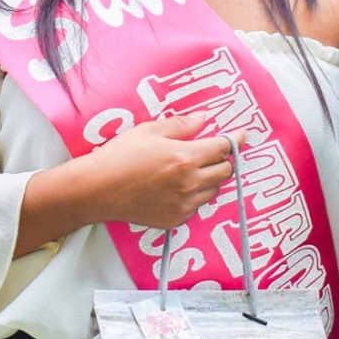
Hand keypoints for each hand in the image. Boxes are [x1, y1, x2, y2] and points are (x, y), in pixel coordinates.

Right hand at [74, 116, 236, 230]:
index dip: (235, 140)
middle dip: (224, 159)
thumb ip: (181, 125)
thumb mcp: (149, 131)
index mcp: (186, 157)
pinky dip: (195, 195)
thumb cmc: (119, 156)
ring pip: (213, 190)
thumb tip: (203, 119)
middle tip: (214, 152)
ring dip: (210, 178)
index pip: (223, 148)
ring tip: (193, 170)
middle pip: (225, 171)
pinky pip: (197, 206)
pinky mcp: (175, 219)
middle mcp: (189, 183)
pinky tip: (178, 187)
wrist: (97, 190)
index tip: (241, 135)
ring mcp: (183, 204)